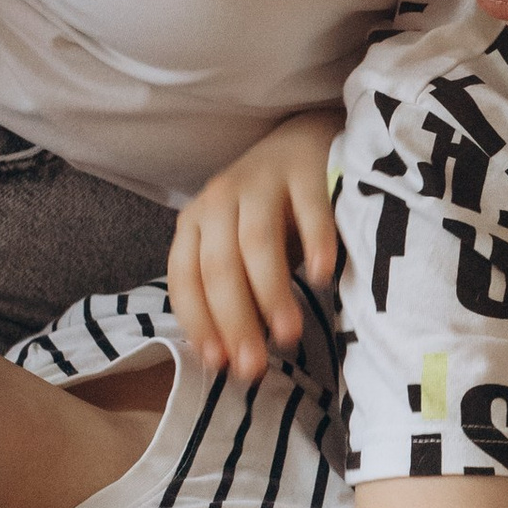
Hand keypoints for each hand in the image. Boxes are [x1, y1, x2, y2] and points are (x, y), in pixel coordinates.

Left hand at [167, 110, 342, 384]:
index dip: (199, 323)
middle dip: (235, 322)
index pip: (185, 278)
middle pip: (219, 267)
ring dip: (271, 293)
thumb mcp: (238, 249)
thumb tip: (233, 362)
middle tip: (256, 366)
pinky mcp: (306, 170)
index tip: (219, 365)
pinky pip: (310, 210)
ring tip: (289, 335)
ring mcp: (262, 180)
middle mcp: (219, 199)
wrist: (306, 140)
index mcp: (194, 223)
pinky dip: (315, 244)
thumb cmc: (272, 214)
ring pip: (256, 242)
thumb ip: (233, 293)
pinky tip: (323, 277)